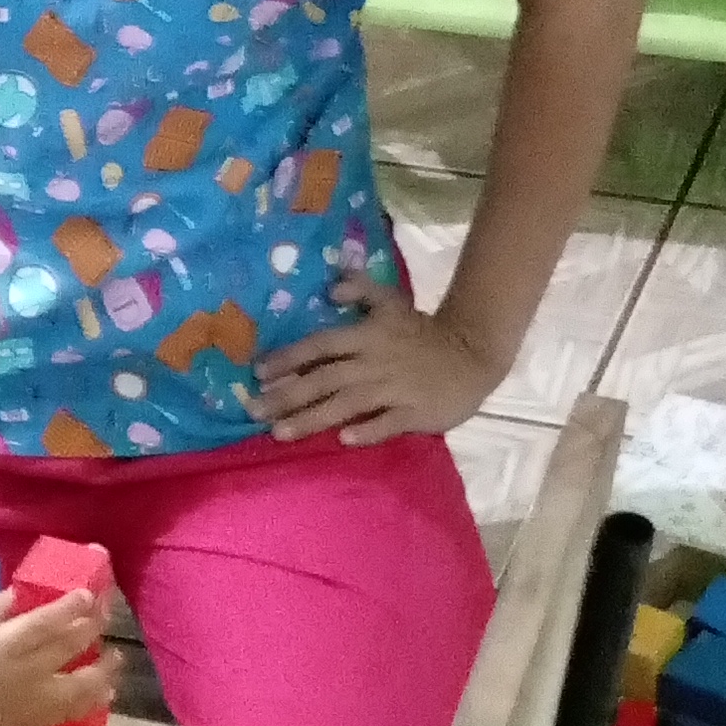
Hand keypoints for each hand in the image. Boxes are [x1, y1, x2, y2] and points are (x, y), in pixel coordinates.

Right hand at [0, 589, 113, 725]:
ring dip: (105, 669)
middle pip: (73, 645)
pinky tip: (103, 692)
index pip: (51, 620)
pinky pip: (73, 710)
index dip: (74, 605)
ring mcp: (36, 700)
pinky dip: (92, 699)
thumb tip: (19, 595)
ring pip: (84, 685)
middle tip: (105, 614)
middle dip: (94, 627)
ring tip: (116, 658)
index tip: (88, 594)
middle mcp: (30, 671)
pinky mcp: (35, 722)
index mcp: (8, 644)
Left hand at [252, 273, 502, 447]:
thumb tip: (331, 285)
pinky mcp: (414, 412)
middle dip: (286, 395)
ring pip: (347, 404)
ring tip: (280, 434)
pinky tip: (345, 440)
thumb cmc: (423, 332)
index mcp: (366, 336)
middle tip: (253, 411)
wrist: (472, 353)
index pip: (320, 346)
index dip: (288, 358)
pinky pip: (388, 422)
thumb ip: (360, 289)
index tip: (258, 374)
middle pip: (324, 379)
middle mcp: (373, 362)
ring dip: (313, 418)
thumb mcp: (392, 302)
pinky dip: (368, 430)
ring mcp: (394, 389)